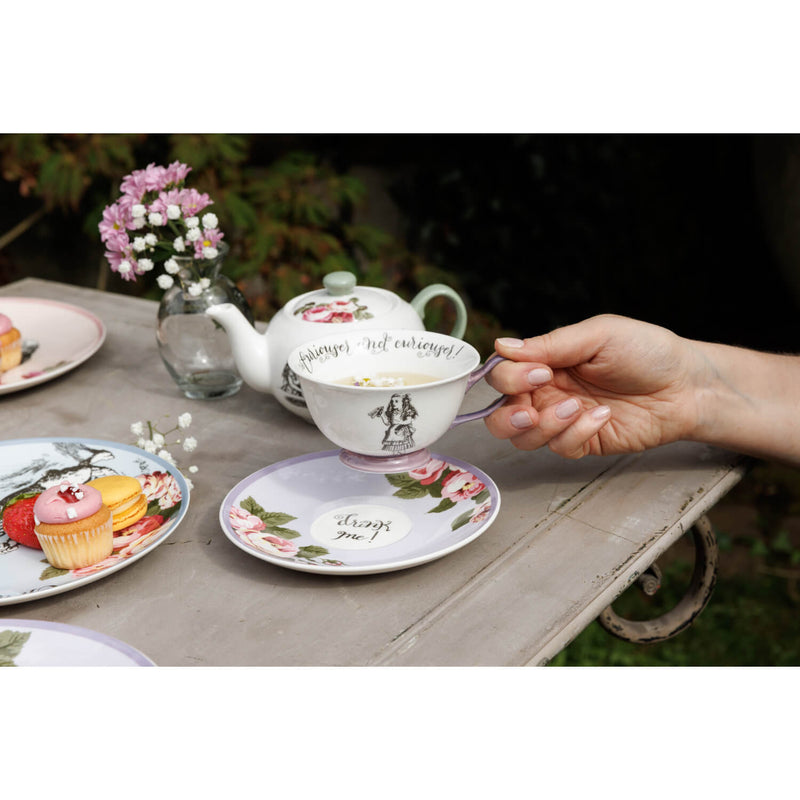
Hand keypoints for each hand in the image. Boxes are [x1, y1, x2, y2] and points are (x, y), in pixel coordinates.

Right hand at [485, 314, 703, 458]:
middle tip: (531, 409)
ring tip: (576, 408)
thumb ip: (550, 343)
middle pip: (500, 414)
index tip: (539, 372)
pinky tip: (602, 417)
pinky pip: (560, 448)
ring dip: (544, 426)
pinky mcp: (583, 442)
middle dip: (508, 415)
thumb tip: (503, 345)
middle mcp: (548, 392)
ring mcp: (563, 419)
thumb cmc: (647, 352)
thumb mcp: (598, 335)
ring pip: (523, 438)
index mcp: (546, 362)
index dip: (510, 378)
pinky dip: (576, 433)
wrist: (687, 385)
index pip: (503, 375)